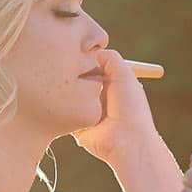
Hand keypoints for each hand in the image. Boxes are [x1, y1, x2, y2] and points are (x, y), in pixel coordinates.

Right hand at [72, 48, 158, 167]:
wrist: (126, 140)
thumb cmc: (129, 106)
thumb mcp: (124, 73)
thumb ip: (109, 57)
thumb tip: (89, 52)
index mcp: (111, 84)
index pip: (91, 66)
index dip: (83, 61)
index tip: (75, 56)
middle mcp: (98, 96)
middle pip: (77, 78)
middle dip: (72, 74)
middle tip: (68, 71)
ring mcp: (86, 111)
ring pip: (68, 94)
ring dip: (66, 91)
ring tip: (67, 89)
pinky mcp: (76, 125)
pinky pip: (63, 112)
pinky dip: (62, 108)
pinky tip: (63, 104)